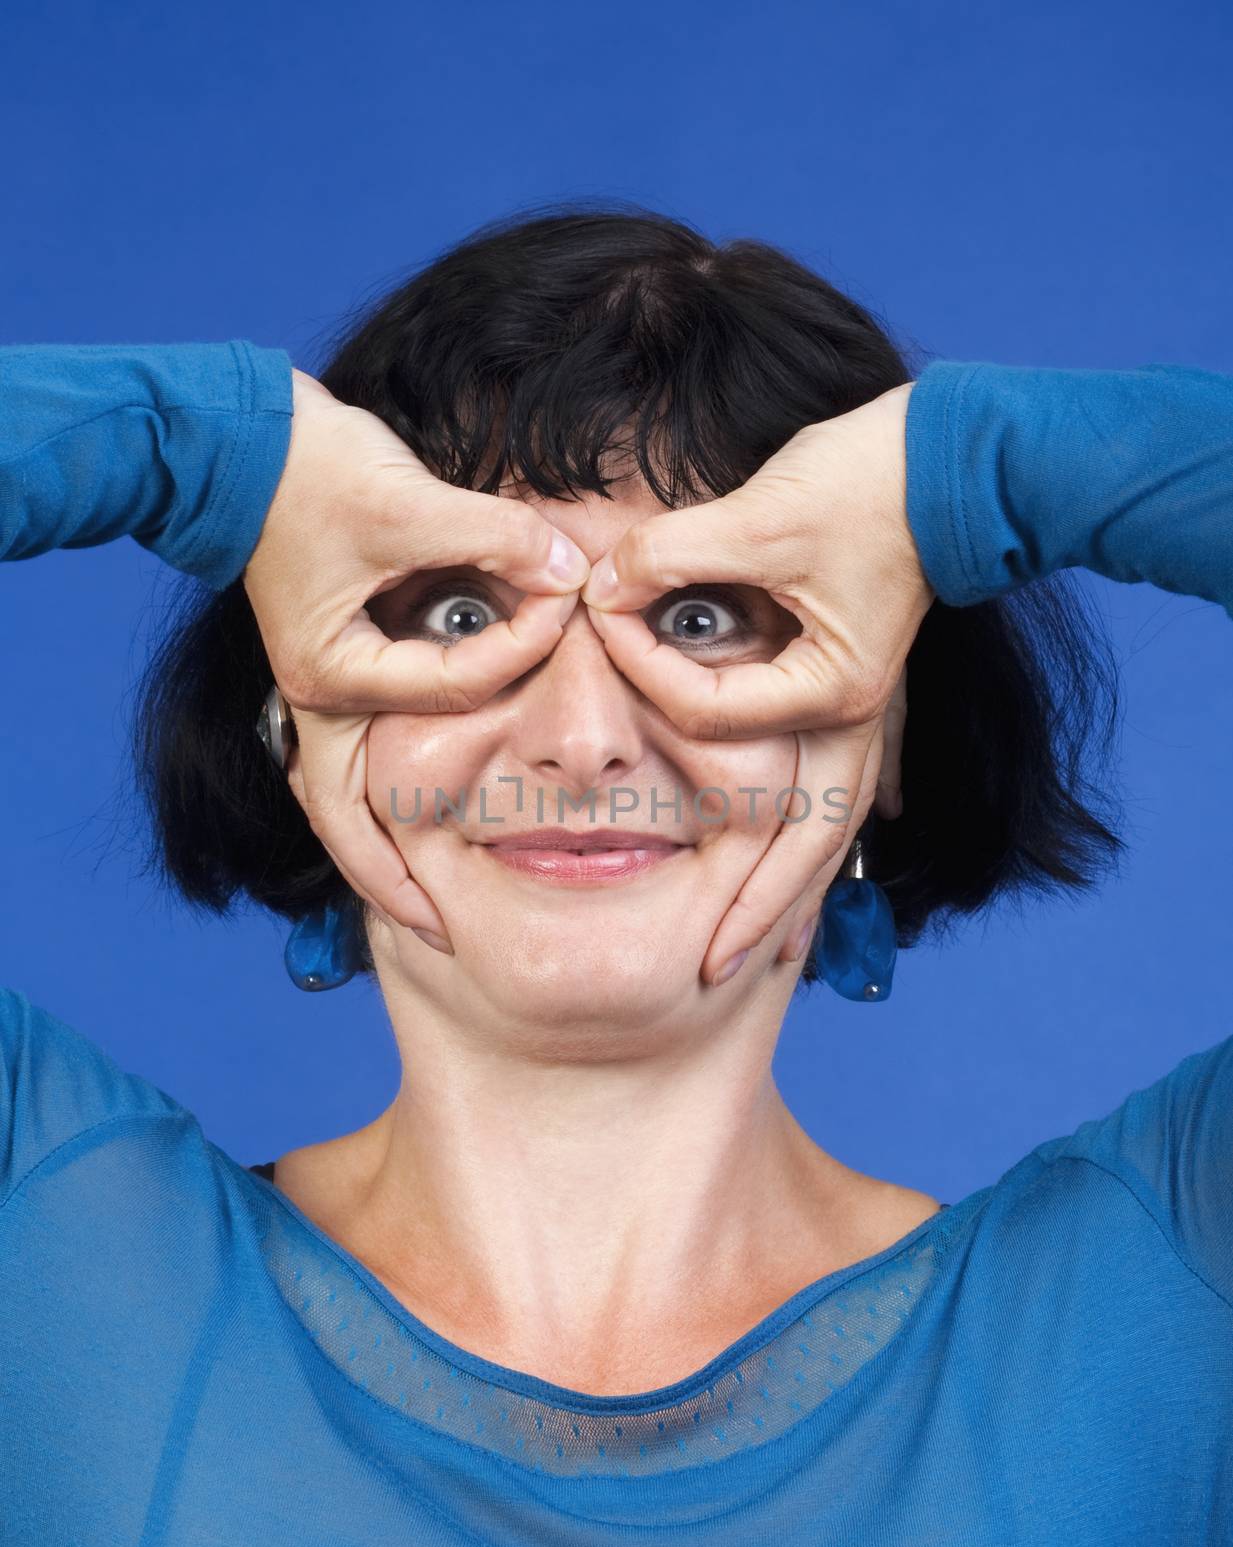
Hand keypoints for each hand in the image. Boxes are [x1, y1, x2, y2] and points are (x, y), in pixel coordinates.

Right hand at [243, 369, 589, 942]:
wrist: (249, 441)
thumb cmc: (315, 471)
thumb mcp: (409, 502)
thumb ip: (495, 538)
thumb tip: (569, 567)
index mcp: (331, 672)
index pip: (450, 690)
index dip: (518, 656)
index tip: (568, 618)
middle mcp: (319, 695)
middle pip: (346, 818)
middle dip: (389, 880)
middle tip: (440, 933)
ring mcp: (323, 687)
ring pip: (347, 796)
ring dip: (382, 848)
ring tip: (428, 903)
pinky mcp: (336, 666)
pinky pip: (362, 755)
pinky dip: (386, 794)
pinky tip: (424, 816)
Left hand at [578, 382, 933, 984]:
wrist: (950, 455)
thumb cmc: (865, 481)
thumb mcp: (762, 516)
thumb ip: (675, 554)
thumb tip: (600, 586)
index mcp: (833, 690)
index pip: (716, 723)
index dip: (647, 683)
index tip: (598, 640)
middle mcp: (853, 718)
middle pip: (806, 841)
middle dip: (763, 908)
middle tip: (717, 970)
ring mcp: (863, 712)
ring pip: (826, 826)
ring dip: (794, 890)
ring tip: (766, 950)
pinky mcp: (860, 692)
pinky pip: (838, 788)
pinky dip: (819, 837)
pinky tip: (808, 877)